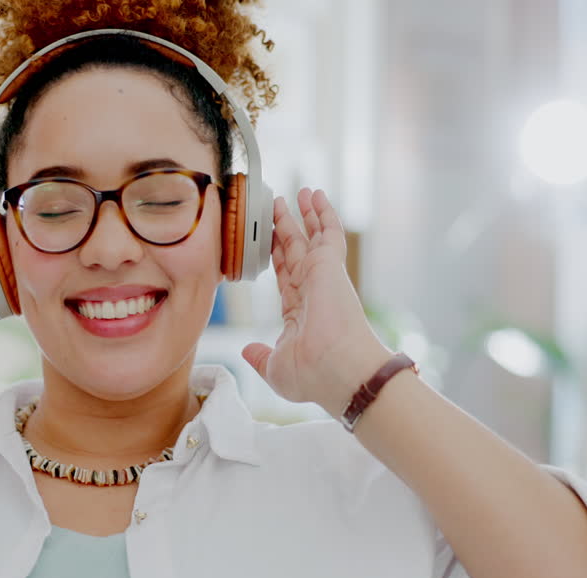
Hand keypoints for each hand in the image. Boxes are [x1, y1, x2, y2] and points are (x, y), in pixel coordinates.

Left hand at [241, 189, 389, 415]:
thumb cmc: (312, 376)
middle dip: (288, 228)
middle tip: (279, 206)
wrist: (339, 370)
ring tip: (299, 192)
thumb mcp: (275, 368)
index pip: (285, 277)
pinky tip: (316, 195)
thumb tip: (246, 350)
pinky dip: (323, 212)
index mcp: (299, 313)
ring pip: (312, 237)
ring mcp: (322, 276)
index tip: (270, 240)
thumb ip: (259, 356)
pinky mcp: (330, 265)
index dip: (277, 257)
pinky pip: (328, 231)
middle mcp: (312, 291)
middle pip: (296, 251)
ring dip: (305, 214)